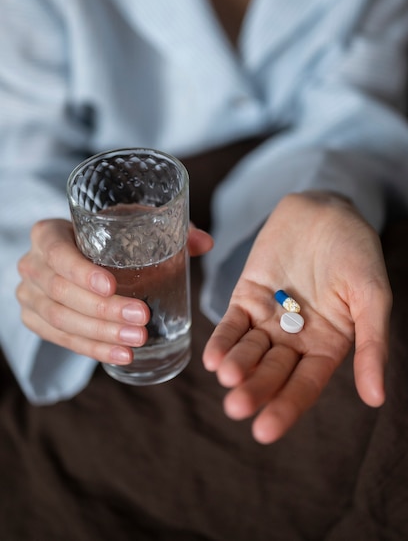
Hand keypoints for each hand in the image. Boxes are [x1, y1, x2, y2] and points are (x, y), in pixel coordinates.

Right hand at [17, 218, 212, 363]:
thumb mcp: (129, 223)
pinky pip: (62, 341)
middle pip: (61, 292)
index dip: (81, 272)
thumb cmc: (105, 236)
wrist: (75, 256)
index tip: (113, 285)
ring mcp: (29, 296)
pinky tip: (123, 355)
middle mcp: (31, 264)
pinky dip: (93, 349)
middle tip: (143, 318)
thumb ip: (167, 228)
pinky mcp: (36, 322)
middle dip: (104, 310)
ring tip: (138, 340)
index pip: (57, 252)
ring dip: (101, 334)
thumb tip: (206, 242)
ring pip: (60, 321)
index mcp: (47, 234)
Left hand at [203, 192, 390, 443]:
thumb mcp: (372, 297)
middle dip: (255, 389)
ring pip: (249, 350)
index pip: (304, 385)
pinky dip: (222, 339)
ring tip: (227, 378)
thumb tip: (376, 399)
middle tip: (237, 408)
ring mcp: (269, 319)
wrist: (326, 211)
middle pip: (272, 372)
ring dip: (236, 366)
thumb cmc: (357, 253)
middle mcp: (295, 339)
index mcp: (327, 346)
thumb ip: (371, 345)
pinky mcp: (246, 296)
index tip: (266, 431)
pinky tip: (212, 357)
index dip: (286, 407)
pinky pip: (232, 323)